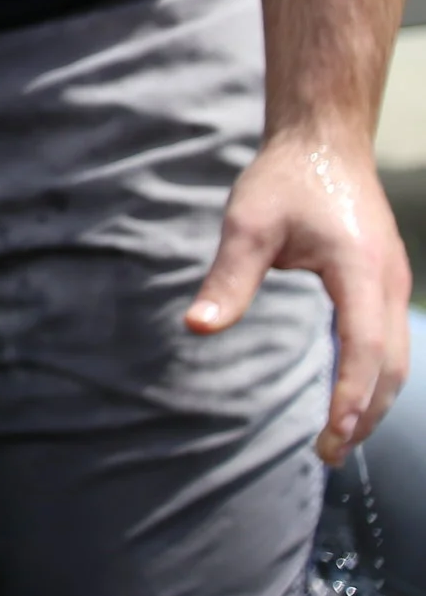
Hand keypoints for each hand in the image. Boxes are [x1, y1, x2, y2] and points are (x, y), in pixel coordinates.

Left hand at [188, 131, 412, 463]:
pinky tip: (353, 395)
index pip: (363, 347)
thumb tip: (196, 327)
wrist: (324, 142)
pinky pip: (392, 341)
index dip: (351, 395)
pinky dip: (377, 375)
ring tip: (341, 437)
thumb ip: (228, 278)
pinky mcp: (387, 281)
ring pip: (398, 357)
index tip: (333, 435)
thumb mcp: (247, 224)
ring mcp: (393, 282)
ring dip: (374, 400)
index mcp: (359, 269)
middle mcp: (388, 281)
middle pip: (391, 365)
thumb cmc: (285, 180)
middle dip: (365, 414)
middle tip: (329, 453)